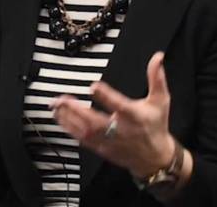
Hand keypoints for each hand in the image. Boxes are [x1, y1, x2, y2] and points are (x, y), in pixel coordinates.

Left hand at [50, 51, 174, 177]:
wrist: (155, 158)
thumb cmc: (156, 126)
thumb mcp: (160, 100)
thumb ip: (157, 78)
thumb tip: (157, 57)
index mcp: (135, 116)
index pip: (120, 106)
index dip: (106, 96)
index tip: (93, 86)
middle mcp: (121, 130)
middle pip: (96, 122)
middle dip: (77, 111)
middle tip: (62, 99)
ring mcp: (110, 141)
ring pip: (86, 132)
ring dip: (68, 119)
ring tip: (56, 106)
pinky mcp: (102, 149)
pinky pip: (82, 140)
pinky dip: (69, 129)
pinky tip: (60, 119)